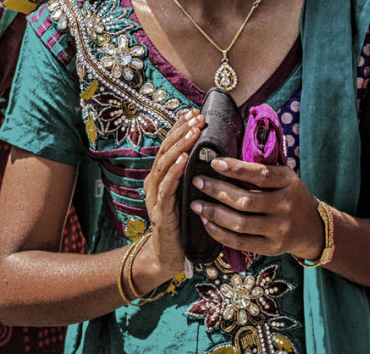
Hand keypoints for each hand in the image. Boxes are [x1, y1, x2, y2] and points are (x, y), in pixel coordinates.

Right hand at [143, 109, 204, 278]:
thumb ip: (194, 175)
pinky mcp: (160, 212)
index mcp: (160, 176)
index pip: (169, 146)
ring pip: (165, 165)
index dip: (180, 128)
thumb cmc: (183, 223)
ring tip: (193, 133)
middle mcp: (154, 183)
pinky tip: (184, 160)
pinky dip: (175, 172)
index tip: (193, 113)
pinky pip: (166, 188)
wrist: (169, 256)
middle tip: (196, 118)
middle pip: (165, 150)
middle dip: (181, 132)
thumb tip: (215, 153)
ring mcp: (155, 197)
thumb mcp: (189, 194)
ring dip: (180, 147)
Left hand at [189, 158, 323, 261]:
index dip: (236, 169)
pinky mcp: (271, 248)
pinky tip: (206, 223)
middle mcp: (285, 206)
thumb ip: (262, 170)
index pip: (260, 174)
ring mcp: (279, 229)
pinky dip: (220, 233)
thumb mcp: (285, 176)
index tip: (214, 163)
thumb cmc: (290, 194)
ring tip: (196, 205)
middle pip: (246, 200)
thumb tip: (224, 161)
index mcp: (288, 182)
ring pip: (240, 223)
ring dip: (214, 214)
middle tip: (198, 182)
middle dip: (217, 191)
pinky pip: (240, 242)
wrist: (313, 227)